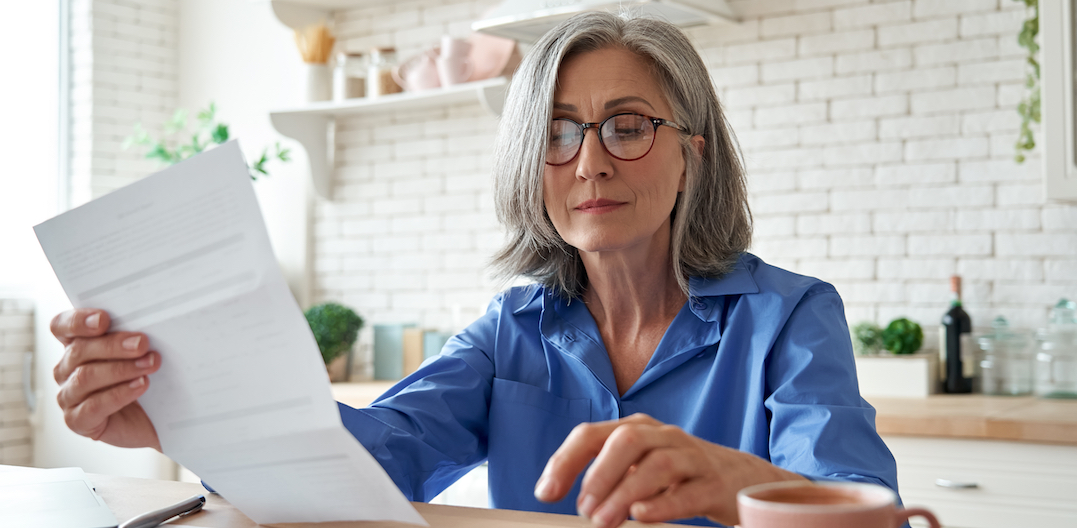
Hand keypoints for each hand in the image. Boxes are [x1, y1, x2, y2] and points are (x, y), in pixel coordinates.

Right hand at [51, 309, 161, 450]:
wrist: (152, 419)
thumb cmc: (142, 379)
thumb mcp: (137, 354)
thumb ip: (132, 337)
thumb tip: (143, 327)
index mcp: (75, 346)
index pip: (61, 326)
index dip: (78, 321)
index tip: (104, 319)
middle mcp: (66, 370)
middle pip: (79, 350)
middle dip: (113, 345)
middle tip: (142, 343)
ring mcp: (68, 396)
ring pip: (86, 377)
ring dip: (121, 369)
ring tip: (150, 364)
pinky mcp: (77, 421)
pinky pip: (93, 406)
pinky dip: (120, 394)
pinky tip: (140, 385)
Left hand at [534, 413, 805, 527]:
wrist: (740, 478)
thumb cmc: (679, 474)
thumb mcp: (638, 466)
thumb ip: (605, 475)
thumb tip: (566, 496)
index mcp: (637, 429)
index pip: (592, 434)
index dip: (565, 461)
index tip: (545, 492)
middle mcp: (663, 436)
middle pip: (627, 440)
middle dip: (599, 474)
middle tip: (583, 509)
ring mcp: (692, 457)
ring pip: (658, 464)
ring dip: (625, 492)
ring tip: (604, 520)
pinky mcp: (714, 484)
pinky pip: (689, 491)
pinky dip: (663, 503)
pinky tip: (642, 515)